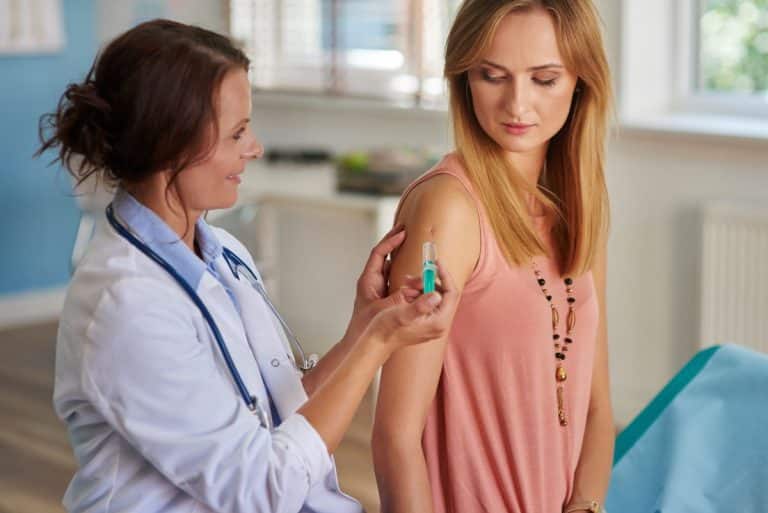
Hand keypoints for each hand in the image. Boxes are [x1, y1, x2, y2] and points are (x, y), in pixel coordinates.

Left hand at [343, 225, 409, 343]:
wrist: (362, 348)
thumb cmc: (369, 332)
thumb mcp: (391, 315)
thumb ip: (414, 305)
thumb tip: (435, 296)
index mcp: (368, 282)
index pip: (379, 253)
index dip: (391, 241)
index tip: (404, 232)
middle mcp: (371, 283)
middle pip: (383, 256)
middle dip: (396, 244)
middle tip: (407, 232)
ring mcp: (376, 290)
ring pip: (388, 267)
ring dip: (400, 258)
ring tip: (410, 247)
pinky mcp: (382, 298)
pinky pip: (394, 279)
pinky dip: (404, 273)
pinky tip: (414, 275)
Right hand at [364, 261, 458, 352]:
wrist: (375, 341)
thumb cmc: (386, 329)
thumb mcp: (402, 314)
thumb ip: (421, 305)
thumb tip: (437, 295)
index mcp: (438, 322)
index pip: (452, 293)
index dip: (445, 275)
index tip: (436, 263)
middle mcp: (439, 324)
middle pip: (444, 293)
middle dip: (430, 280)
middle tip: (413, 276)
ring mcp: (433, 323)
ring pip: (435, 296)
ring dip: (422, 285)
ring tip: (406, 282)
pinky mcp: (425, 321)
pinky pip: (427, 301)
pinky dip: (418, 292)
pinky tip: (406, 290)